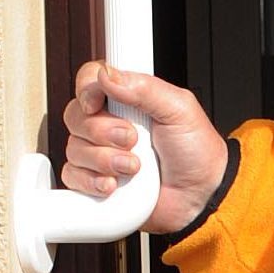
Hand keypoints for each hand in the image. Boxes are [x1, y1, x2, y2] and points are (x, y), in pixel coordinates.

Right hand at [59, 61, 231, 234]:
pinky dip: (91, 182)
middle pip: (76, 115)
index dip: (87, 90)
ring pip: (74, 148)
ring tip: (134, 168)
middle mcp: (109, 124)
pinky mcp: (95, 182)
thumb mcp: (179, 110)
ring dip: (105, 160)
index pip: (90, 80)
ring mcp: (100, 153)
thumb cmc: (197, 152)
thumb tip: (107, 75)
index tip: (97, 104)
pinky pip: (72, 177)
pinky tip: (113, 185)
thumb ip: (145, 87)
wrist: (201, 197)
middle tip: (132, 140)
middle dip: (103, 131)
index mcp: (128, 100)